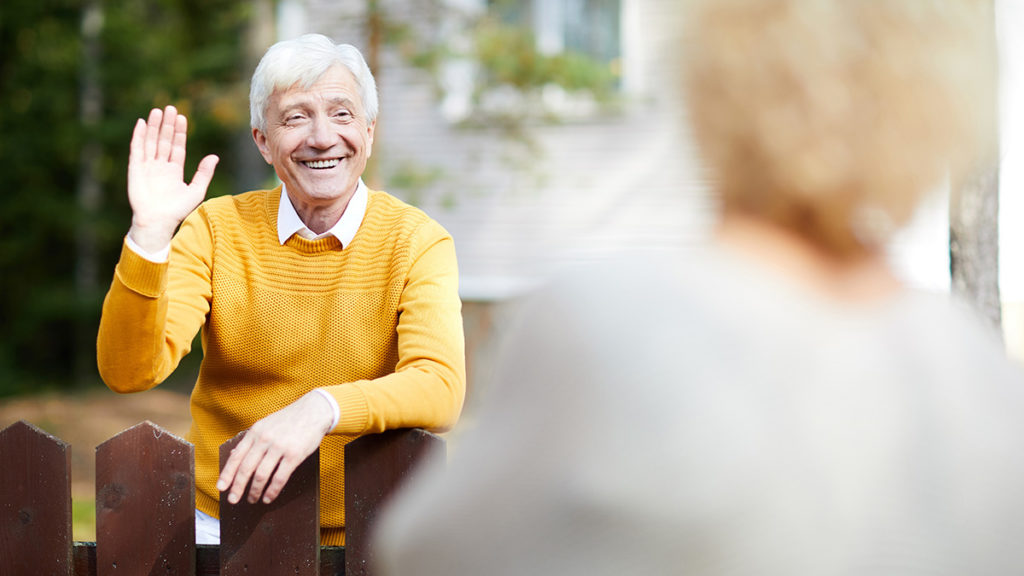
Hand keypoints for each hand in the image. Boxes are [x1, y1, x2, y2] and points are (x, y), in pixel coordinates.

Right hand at [127, 105, 218, 252]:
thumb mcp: (196, 190)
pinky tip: (142, 123)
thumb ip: (204, 173)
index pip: (177, 146)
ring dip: (154, 126)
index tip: (183, 117)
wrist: (159, 222)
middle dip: (168, 125)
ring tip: (158, 111)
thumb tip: (214, 156)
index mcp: (173, 171)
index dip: (180, 132)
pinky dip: (139, 136)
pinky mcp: (135, 169)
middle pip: (164, 140)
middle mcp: (160, 166)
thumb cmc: (177, 211)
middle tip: (171, 107)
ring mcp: (147, 167)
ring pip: (151, 141)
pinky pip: (137, 149)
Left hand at [217, 391, 335, 504]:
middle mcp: (265, 439)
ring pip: (261, 475)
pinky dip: (272, 491)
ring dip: (255, 491)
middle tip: (233, 499)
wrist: (314, 411)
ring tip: (252, 499)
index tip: (221, 487)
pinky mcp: (294, 455)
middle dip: (238, 487)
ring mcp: (279, 447)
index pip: (236, 456)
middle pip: (246, 468)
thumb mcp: (266, 424)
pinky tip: (268, 498)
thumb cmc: (289, 420)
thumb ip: (251, 440)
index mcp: (255, 432)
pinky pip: (279, 478)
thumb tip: (234, 455)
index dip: (227, 474)